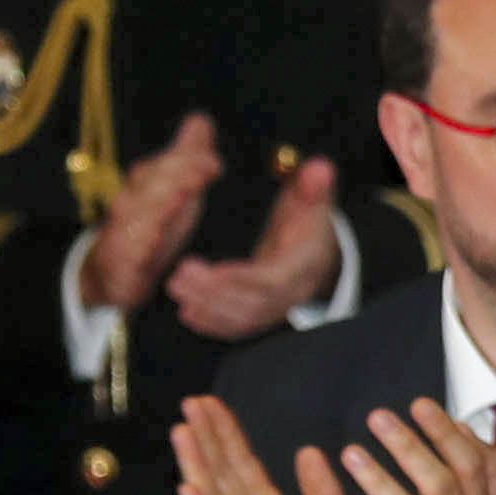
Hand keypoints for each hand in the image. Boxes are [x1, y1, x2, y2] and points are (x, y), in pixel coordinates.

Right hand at [79, 114, 221, 317]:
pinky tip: (151, 247)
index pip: (166, 167)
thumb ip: (187, 156)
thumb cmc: (152, 222)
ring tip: (183, 196)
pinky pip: (129, 256)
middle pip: (153, 185)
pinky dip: (138, 250)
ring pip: (139, 216)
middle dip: (178, 175)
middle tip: (207, 167)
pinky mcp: (122, 264)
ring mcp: (124, 233)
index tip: (214, 160)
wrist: (112, 269)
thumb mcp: (174, 189)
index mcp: (147, 186)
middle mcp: (132, 204)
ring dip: (160, 206)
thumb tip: (200, 120)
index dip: (188, 161)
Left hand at [166, 158, 343, 341]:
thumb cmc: (309, 220)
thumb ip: (313, 186)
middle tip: (179, 275)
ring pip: (244, 318)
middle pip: (255, 304)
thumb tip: (320, 168)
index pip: (272, 280)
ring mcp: (278, 306)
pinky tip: (187, 313)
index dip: (239, 278)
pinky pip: (239, 326)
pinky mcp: (263, 313)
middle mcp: (293, 292)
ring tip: (175, 286)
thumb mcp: (313, 199)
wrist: (318, 248)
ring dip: (208, 307)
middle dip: (215, 294)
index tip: (208, 271)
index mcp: (304, 264)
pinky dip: (213, 324)